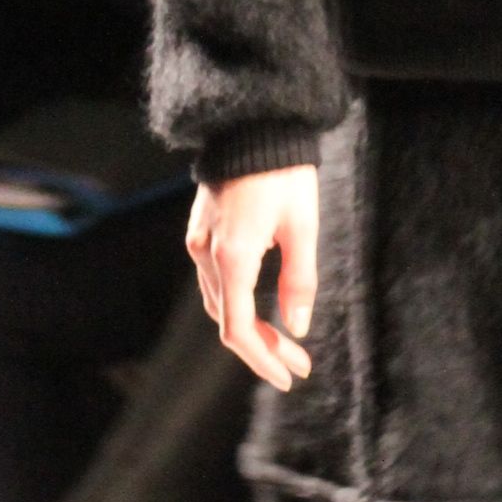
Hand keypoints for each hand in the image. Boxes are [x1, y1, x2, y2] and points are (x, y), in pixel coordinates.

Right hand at [187, 166, 318, 391]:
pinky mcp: (200, 231)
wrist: (252, 125)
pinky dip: (238, 304)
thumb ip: (300, 280)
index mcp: (231, 257)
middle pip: (229, 321)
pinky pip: (215, 281)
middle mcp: (206, 253)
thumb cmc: (283, 172)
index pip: (238, 330)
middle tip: (300, 364)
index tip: (289, 377)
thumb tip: (297, 326)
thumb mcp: (303, 226)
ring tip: (287, 342)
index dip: (262, 360)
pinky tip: (263, 308)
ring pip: (220, 303)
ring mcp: (199, 242)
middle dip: (264, 348)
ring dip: (251, 327)